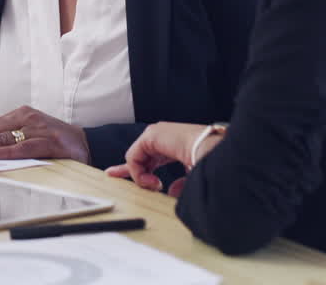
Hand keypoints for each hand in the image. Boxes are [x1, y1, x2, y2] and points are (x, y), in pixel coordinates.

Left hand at [0, 106, 90, 163]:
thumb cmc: (54, 141)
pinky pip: (26, 147)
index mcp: (20, 115)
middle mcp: (27, 118)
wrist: (87, 143)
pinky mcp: (50, 141)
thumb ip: (10, 140)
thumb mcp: (29, 136)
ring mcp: (39, 129)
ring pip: (4, 139)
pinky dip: (9, 152)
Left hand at [105, 122, 222, 193]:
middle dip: (126, 168)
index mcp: (175, 145)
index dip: (143, 169)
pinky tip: (152, 181)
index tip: (143, 182)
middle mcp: (165, 137)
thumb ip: (181, 184)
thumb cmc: (210, 163)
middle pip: (138, 154)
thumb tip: (171, 191)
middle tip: (112, 174)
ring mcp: (157, 134)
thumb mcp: (193, 177)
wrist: (214, 152)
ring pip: (136, 158)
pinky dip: (139, 172)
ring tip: (155, 186)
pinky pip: (134, 157)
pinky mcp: (151, 135)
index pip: (153, 156)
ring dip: (142, 177)